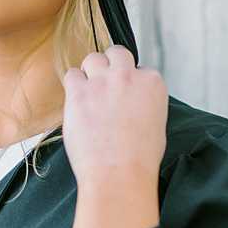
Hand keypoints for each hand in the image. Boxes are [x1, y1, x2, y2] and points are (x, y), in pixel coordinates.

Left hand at [61, 45, 166, 227]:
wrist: (119, 173)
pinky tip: (76, 101)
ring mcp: (102, 81)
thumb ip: (144, 103)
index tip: (126, 97)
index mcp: (152, 83)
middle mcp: (128, 76)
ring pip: (93, 58)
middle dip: (111, 66)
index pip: (140, 70)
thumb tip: (131, 103)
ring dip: (91, 72)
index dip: (130, 83)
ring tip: (90, 93)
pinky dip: (73, 85)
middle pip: (117, 53)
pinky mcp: (79, 92)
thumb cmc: (139, 158)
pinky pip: (71, 74)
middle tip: (106, 86)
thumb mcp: (156, 124)